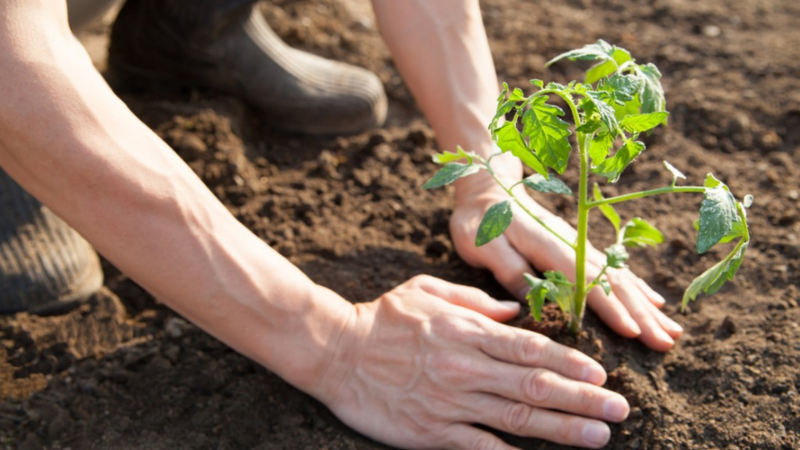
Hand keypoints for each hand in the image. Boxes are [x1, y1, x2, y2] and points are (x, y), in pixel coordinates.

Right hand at [316, 275, 629, 448]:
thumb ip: (475, 301)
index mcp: (466, 331)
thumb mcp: (427, 290)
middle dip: (582, 399)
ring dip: (562, 429)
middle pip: (534, 386)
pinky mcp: (431, 431)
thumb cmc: (382, 317)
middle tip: (619, 410)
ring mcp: (449, 401)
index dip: (569, 363)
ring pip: (516, 418)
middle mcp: (465, 366)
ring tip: (599, 437)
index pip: (530, 348)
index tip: (600, 375)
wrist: (334, 350)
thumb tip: (515, 310)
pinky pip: (479, 446)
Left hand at [450, 186, 682, 351]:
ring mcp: (579, 246)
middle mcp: (573, 245)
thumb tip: (536, 302)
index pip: (587, 282)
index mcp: (550, 246)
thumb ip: (510, 269)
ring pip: (620, 278)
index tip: (633, 333)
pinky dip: (637, 288)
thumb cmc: (481, 221)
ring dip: (646, 306)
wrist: (488, 189)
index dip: (610, 308)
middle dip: (641, 314)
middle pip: (614, 283)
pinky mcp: (579, 248)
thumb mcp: (484, 245)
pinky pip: (615, 270)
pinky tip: (655, 304)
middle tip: (666, 344)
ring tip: (672, 332)